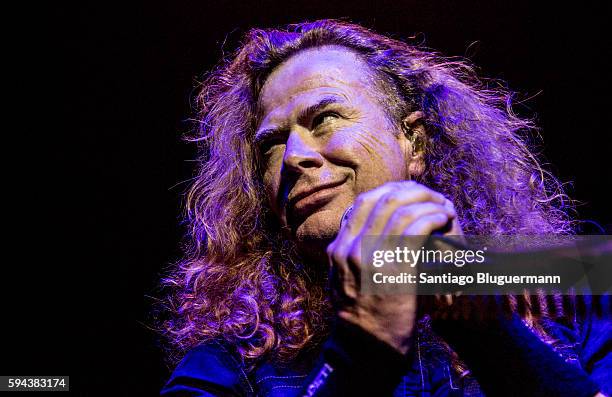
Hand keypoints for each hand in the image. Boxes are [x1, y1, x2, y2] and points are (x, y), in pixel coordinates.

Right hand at [326, 181, 461, 353]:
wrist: (366, 351)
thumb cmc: (362, 321)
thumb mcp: (342, 285)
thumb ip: (348, 260)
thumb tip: (357, 240)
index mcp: (338, 249)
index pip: (362, 204)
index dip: (388, 192)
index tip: (407, 193)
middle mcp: (351, 248)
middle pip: (382, 200)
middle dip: (411, 191)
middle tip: (430, 194)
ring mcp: (371, 257)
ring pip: (401, 210)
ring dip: (426, 202)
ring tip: (442, 205)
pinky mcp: (395, 268)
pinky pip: (416, 228)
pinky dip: (433, 217)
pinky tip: (444, 219)